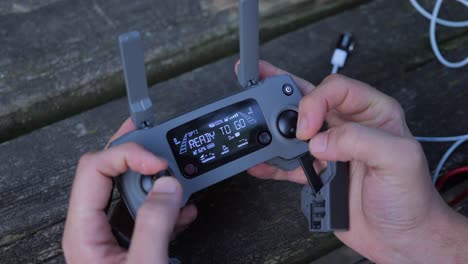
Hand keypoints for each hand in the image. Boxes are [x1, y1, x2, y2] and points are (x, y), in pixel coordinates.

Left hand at [62, 119, 196, 263]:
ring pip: (132, 192)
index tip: (157, 161)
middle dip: (142, 160)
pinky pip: (147, 212)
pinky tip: (184, 211)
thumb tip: (167, 185)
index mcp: (84, 231)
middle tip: (163, 145)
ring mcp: (112, 235)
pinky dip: (167, 207)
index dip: (127, 154)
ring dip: (160, 186)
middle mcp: (93, 228)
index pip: (94, 169)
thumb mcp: (144, 263)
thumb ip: (155, 224)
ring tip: (181, 187)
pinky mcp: (131, 243)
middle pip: (112, 172)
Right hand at [241, 61, 467, 262]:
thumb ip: (359, 140)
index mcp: (372, 113)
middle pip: (309, 99)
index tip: (305, 128)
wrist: (400, 238)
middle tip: (258, 85)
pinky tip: (259, 160)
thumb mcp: (399, 160)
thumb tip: (318, 140)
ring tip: (253, 123)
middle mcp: (349, 126)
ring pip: (295, 129)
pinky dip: (272, 162)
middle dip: (281, 91)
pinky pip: (290, 162)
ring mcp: (331, 149)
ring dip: (273, 127)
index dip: (314, 102)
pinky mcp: (319, 172)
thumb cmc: (410, 198)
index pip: (336, 90)